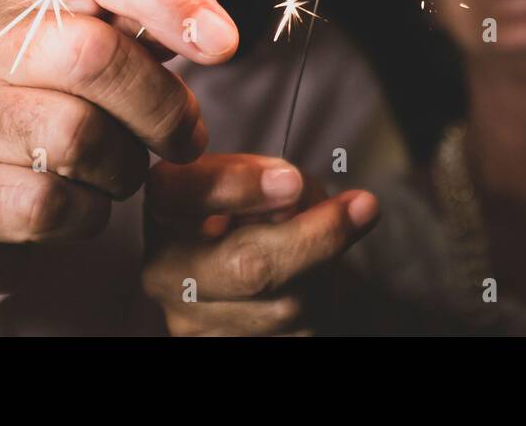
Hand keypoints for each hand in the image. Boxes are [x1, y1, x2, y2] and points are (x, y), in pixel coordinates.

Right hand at [0, 0, 239, 297]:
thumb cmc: (56, 108)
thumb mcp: (100, 49)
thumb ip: (153, 28)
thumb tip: (215, 34)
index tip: (224, 42)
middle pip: (94, 55)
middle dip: (162, 105)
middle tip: (187, 136)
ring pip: (77, 137)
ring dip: (126, 166)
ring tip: (121, 167)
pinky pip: (55, 204)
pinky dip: (90, 212)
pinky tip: (82, 201)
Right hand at [142, 154, 379, 335]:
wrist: (242, 270)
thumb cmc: (251, 207)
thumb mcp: (253, 173)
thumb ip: (267, 174)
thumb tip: (295, 192)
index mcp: (163, 208)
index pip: (181, 193)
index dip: (239, 188)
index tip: (293, 182)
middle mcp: (165, 271)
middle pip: (247, 266)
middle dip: (317, 238)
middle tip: (362, 207)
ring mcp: (193, 324)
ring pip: (286, 303)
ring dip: (326, 268)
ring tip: (325, 242)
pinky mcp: (226, 352)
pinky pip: (298, 331)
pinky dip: (322, 299)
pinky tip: (314, 279)